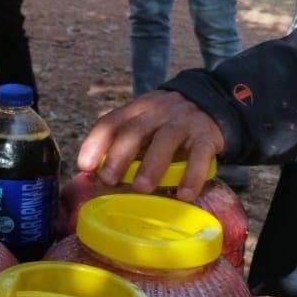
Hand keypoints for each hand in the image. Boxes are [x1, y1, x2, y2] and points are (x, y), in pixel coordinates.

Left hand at [77, 90, 224, 198]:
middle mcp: (158, 112)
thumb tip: (96, 177)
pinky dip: (192, 175)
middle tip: (108, 179)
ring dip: (152, 165)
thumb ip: (124, 142)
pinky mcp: (207, 136)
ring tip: (141, 188)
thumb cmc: (166, 122)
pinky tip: (184, 195)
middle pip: (136, 130)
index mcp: (137, 110)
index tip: (85, 166)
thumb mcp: (144, 122)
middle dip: (119, 155)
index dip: (95, 143)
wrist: (211, 101)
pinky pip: (200, 155)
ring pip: (166, 140)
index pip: (111, 122)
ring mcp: (183, 122)